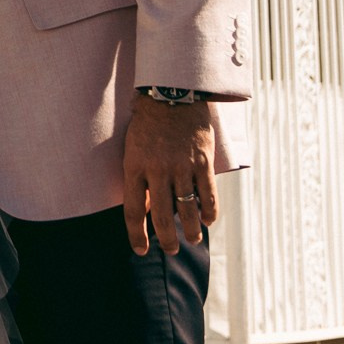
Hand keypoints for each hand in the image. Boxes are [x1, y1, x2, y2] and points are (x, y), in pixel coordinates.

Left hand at [122, 92, 218, 255]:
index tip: (140, 250)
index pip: (133, 211)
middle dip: (168, 239)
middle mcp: (158, 170)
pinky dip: (210, 211)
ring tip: (192, 238)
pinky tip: (208, 220)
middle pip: (163, 217)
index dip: (136, 235)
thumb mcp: (134, 150)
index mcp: (135, 167)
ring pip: (188, 209)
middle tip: (172, 249)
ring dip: (191, 230)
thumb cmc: (148, 124)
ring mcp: (181, 166)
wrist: (172, 94)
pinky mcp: (202, 161)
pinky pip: (208, 194)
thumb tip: (148, 209)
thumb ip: (139, 179)